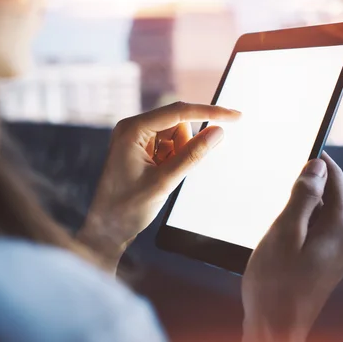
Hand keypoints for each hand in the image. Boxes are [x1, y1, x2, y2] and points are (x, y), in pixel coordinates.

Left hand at [76, 102, 240, 268]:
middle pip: (178, 124)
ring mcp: (137, 139)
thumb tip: (219, 132)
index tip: (236, 116)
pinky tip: (158, 177)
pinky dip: (173, 161)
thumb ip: (193, 155)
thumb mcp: (165, 181)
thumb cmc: (127, 207)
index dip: (210, 113)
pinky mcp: (142, 150)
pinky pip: (170, 147)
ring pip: (177, 136)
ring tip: (161, 177)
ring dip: (179, 156)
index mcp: (132, 129)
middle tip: (172, 171)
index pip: (179, 111)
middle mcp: (133, 128)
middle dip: (185, 146)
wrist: (107, 230)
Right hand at [241, 152, 342, 341]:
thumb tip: (318, 167)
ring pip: (320, 216)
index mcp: (341, 226)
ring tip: (275, 226)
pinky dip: (300, 230)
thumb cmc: (275, 284)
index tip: (298, 151)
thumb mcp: (285, 230)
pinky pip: (317, 235)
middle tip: (276, 197)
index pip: (335, 179)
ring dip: (299, 212)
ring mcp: (340, 255)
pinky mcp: (328, 266)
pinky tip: (281, 242)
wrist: (275, 330)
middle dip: (304, 191)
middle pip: (329, 197)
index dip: (317, 163)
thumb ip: (304, 195)